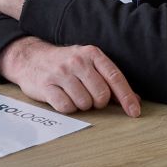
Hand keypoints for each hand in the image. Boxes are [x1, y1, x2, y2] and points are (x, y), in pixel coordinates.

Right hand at [0, 37, 141, 117]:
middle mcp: (77, 61)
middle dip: (98, 102)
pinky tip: (63, 98)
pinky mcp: (46, 86)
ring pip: (84, 103)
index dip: (126, 97)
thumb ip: (111, 81)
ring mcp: (61, 73)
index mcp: (92, 54)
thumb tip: (135, 101)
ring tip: (74, 95)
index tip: (134, 112)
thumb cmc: (66, 64)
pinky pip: (66, 107)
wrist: (31, 58)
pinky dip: (68, 108)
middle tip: (90, 97)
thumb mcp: (89, 64)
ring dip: (82, 105)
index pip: (115, 77)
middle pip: (101, 94)